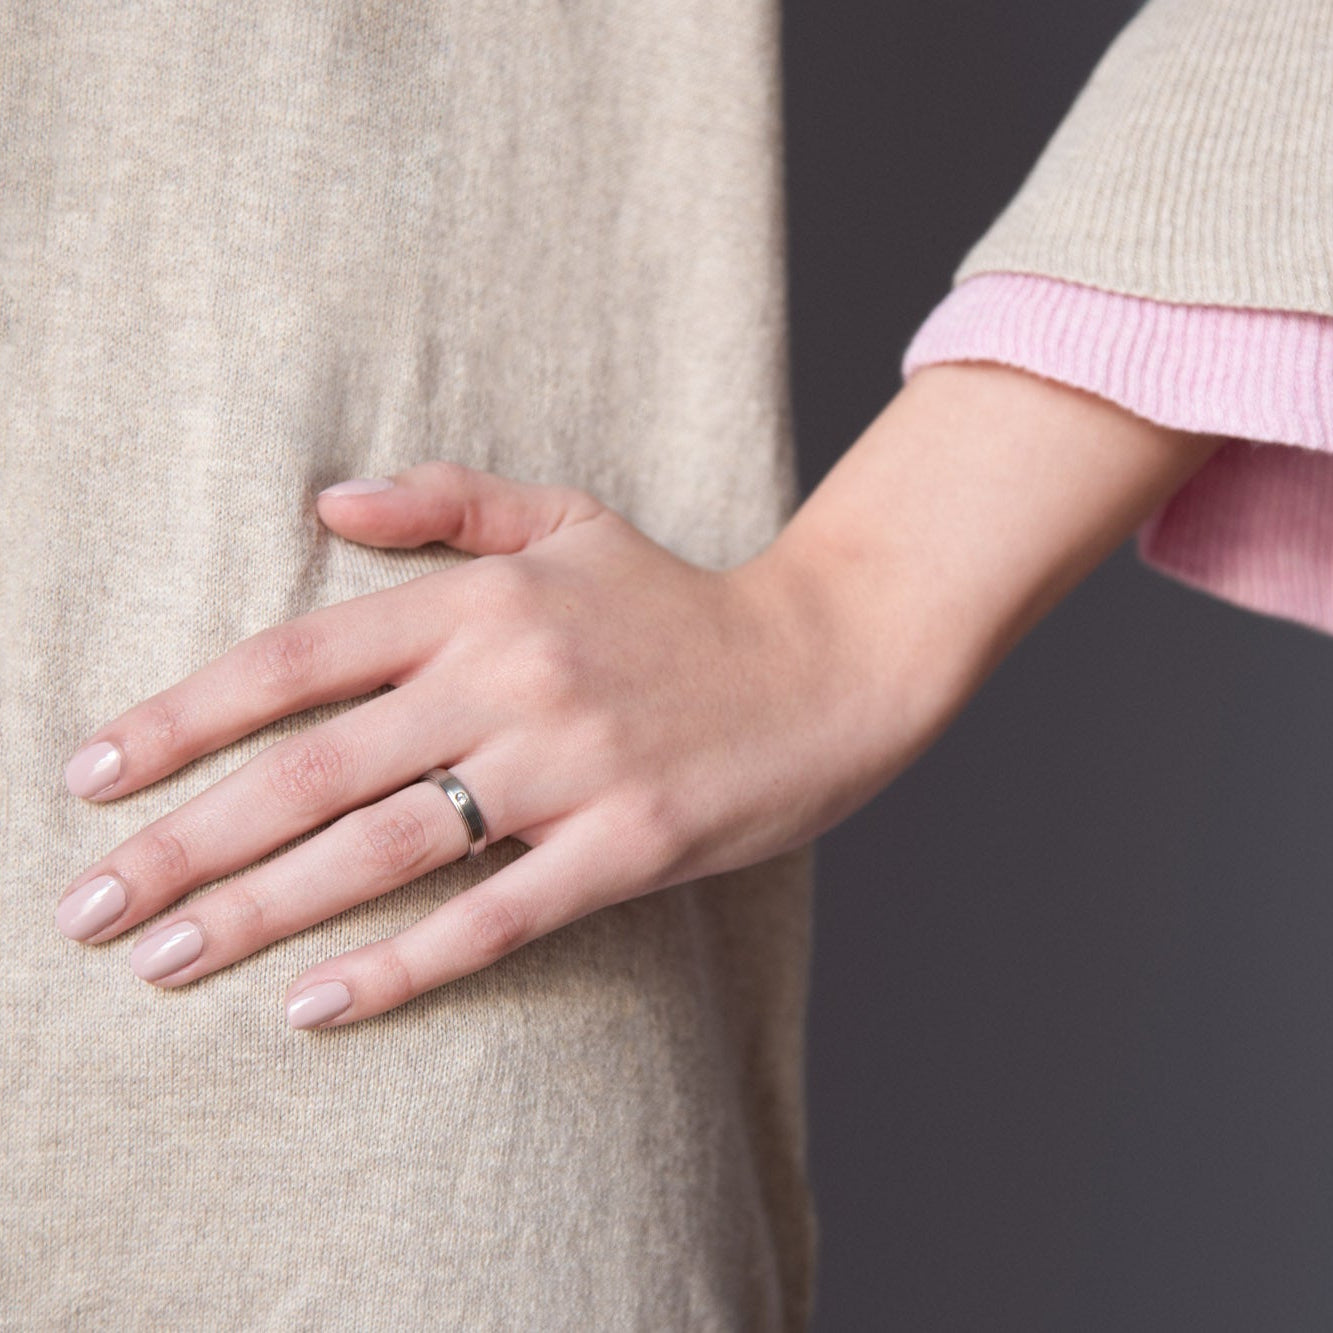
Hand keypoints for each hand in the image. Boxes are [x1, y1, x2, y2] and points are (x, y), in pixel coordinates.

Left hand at [53, 461, 894, 1029]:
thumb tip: (321, 503)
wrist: (826, 661)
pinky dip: (400, 966)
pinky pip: (493, 917)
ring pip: (386, 849)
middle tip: (91, 908)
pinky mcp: (628, 845)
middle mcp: (513, 679)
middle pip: (315, 769)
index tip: (93, 776)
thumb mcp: (569, 518)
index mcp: (485, 601)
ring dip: (261, 912)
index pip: (299, 661)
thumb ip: (445, 501)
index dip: (184, 719)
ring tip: (162, 962)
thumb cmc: (680, 601)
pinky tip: (313, 1007)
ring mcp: (572, 766)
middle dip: (186, 842)